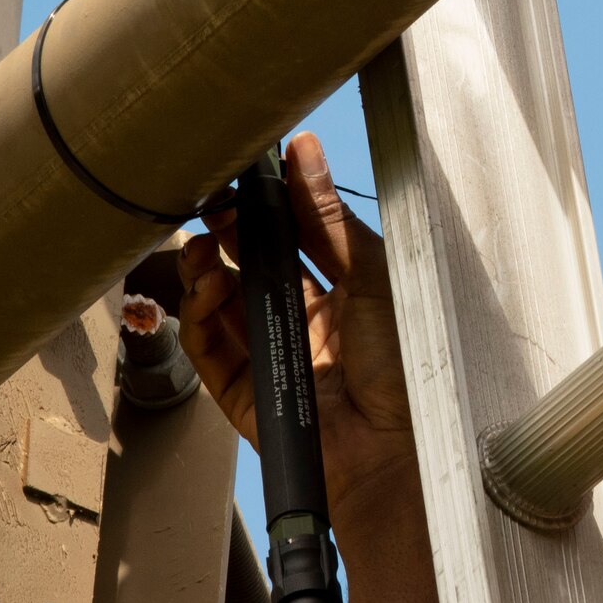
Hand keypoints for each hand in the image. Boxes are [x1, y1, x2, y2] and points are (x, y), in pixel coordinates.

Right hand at [178, 132, 434, 596]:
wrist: (392, 452)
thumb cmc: (402, 365)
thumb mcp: (371, 274)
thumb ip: (329, 216)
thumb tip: (304, 151)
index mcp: (344, 291)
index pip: (296, 236)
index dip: (269, 206)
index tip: (248, 175)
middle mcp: (306, 320)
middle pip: (252, 266)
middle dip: (230, 233)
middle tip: (215, 206)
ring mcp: (273, 355)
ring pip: (223, 304)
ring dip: (206, 270)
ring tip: (202, 245)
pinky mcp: (245, 391)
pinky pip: (210, 349)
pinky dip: (199, 316)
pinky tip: (206, 288)